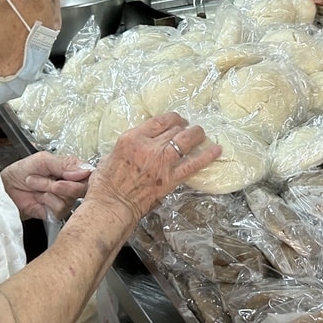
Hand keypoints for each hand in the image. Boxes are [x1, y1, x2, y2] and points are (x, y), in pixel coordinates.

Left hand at [1, 152, 93, 220]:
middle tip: (49, 178)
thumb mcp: (43, 160)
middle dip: (63, 184)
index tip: (67, 174)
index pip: (88, 173)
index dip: (82, 175)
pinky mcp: (57, 213)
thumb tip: (84, 170)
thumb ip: (65, 164)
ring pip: (70, 198)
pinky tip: (38, 197)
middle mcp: (70, 185)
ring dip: (48, 190)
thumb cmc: (21, 171)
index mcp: (71, 169)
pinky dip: (46, 201)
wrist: (6, 188)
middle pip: (82, 188)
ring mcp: (64, 200)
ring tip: (37, 184)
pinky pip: (60, 209)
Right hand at [86, 112, 221, 221]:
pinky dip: (207, 156)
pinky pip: (193, 165)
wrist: (112, 204)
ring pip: (186, 141)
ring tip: (201, 133)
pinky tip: (216, 150)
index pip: (160, 121)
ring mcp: (162, 163)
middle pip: (175, 129)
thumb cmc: (106, 183)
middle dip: (184, 126)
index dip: (173, 118)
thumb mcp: (111, 155)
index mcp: (133, 138)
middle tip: (189, 127)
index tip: (177, 120)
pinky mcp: (170, 179)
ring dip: (197, 135)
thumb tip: (138, 144)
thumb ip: (129, 146)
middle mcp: (149, 146)